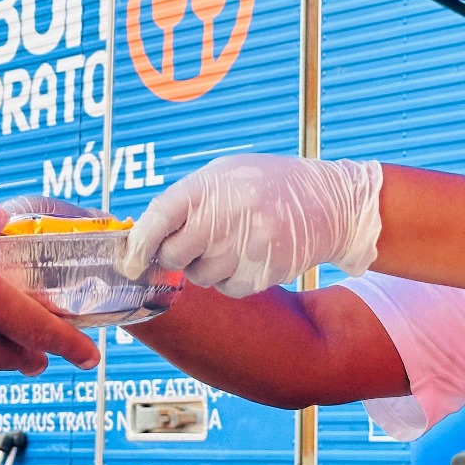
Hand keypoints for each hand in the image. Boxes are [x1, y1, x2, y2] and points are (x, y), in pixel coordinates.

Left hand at [122, 155, 382, 297]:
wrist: (331, 202)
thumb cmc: (268, 186)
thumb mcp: (226, 175)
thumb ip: (186, 201)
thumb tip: (142, 238)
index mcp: (211, 184)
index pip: (159, 217)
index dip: (140, 243)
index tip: (133, 260)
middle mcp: (228, 214)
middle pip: (174, 255)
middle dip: (174, 256)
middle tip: (191, 246)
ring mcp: (248, 244)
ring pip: (201, 276)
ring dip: (206, 268)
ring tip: (231, 243)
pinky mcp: (266, 270)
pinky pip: (229, 289)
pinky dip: (232, 280)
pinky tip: (249, 257)